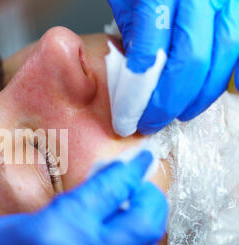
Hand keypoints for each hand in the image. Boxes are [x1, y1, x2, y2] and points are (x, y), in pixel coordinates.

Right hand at [0, 151, 167, 244]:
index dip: (128, 170)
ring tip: (133, 211)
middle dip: (149, 197)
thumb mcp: (19, 223)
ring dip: (144, 228)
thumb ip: (66, 209)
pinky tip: (119, 243)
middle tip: (141, 183)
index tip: (140, 158)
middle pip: (143, 223)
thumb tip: (100, 193)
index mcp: (55, 232)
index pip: (110, 191)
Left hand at [108, 0, 238, 133]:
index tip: (128, 119)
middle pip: (192, 60)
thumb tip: (138, 82)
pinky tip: (216, 90)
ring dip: (203, 93)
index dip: (139, 96)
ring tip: (181, 112)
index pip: (150, 55)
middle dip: (169, 102)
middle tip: (150, 122)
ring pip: (226, 53)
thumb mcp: (126, 2)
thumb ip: (133, 36)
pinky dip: (232, 73)